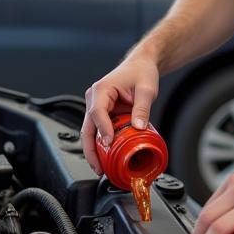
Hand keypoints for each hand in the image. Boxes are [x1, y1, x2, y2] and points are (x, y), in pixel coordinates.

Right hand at [81, 53, 159, 173]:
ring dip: (94, 150)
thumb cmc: (141, 72)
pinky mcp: (102, 114)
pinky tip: (107, 158)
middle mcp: (94, 99)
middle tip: (99, 167)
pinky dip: (101, 145)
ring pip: (90, 133)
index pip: (97, 113)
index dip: (103, 130)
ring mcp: (96, 107)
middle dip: (90, 150)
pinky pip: (99, 132)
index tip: (110, 143)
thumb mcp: (146, 89)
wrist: (141, 65)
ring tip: (102, 167)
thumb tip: (138, 128)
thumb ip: (142, 109)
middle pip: (87, 128)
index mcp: (101, 90)